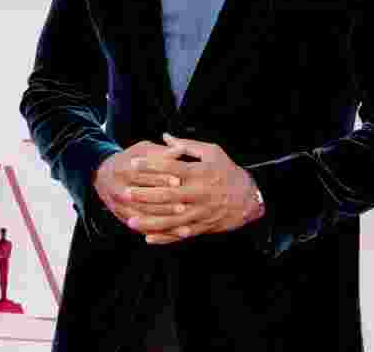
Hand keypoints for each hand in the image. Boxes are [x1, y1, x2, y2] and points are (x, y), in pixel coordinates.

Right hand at [92, 141, 190, 229]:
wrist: (103, 175)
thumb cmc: (130, 159)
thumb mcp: (142, 151)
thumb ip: (161, 152)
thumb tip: (181, 149)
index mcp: (122, 169)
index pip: (142, 175)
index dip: (160, 177)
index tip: (178, 180)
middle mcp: (118, 190)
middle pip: (142, 199)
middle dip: (162, 203)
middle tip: (183, 205)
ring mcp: (119, 207)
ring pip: (143, 216)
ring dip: (162, 221)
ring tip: (182, 222)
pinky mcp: (124, 219)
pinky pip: (143, 229)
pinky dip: (160, 233)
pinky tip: (176, 233)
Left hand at [125, 133, 264, 244]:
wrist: (249, 198)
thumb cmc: (228, 171)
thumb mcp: (212, 152)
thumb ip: (187, 145)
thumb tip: (165, 136)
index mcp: (200, 173)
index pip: (171, 168)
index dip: (151, 166)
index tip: (133, 163)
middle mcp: (199, 193)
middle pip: (168, 195)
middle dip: (145, 195)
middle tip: (125, 193)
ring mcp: (199, 212)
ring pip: (171, 219)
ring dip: (150, 221)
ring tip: (130, 220)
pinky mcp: (201, 226)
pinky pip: (180, 234)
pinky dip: (164, 237)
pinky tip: (148, 237)